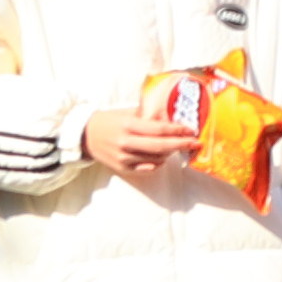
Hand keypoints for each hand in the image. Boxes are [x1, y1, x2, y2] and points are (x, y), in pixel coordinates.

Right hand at [83, 103, 203, 175]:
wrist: (86, 136)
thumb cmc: (109, 121)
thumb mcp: (126, 113)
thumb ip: (146, 115)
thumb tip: (170, 115)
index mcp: (128, 125)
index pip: (158, 129)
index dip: (176, 130)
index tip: (190, 129)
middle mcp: (126, 142)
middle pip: (160, 146)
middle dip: (181, 144)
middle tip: (195, 142)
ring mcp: (124, 157)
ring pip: (155, 158)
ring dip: (170, 153)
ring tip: (179, 146)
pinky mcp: (122, 168)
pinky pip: (147, 168)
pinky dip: (158, 163)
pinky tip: (164, 157)